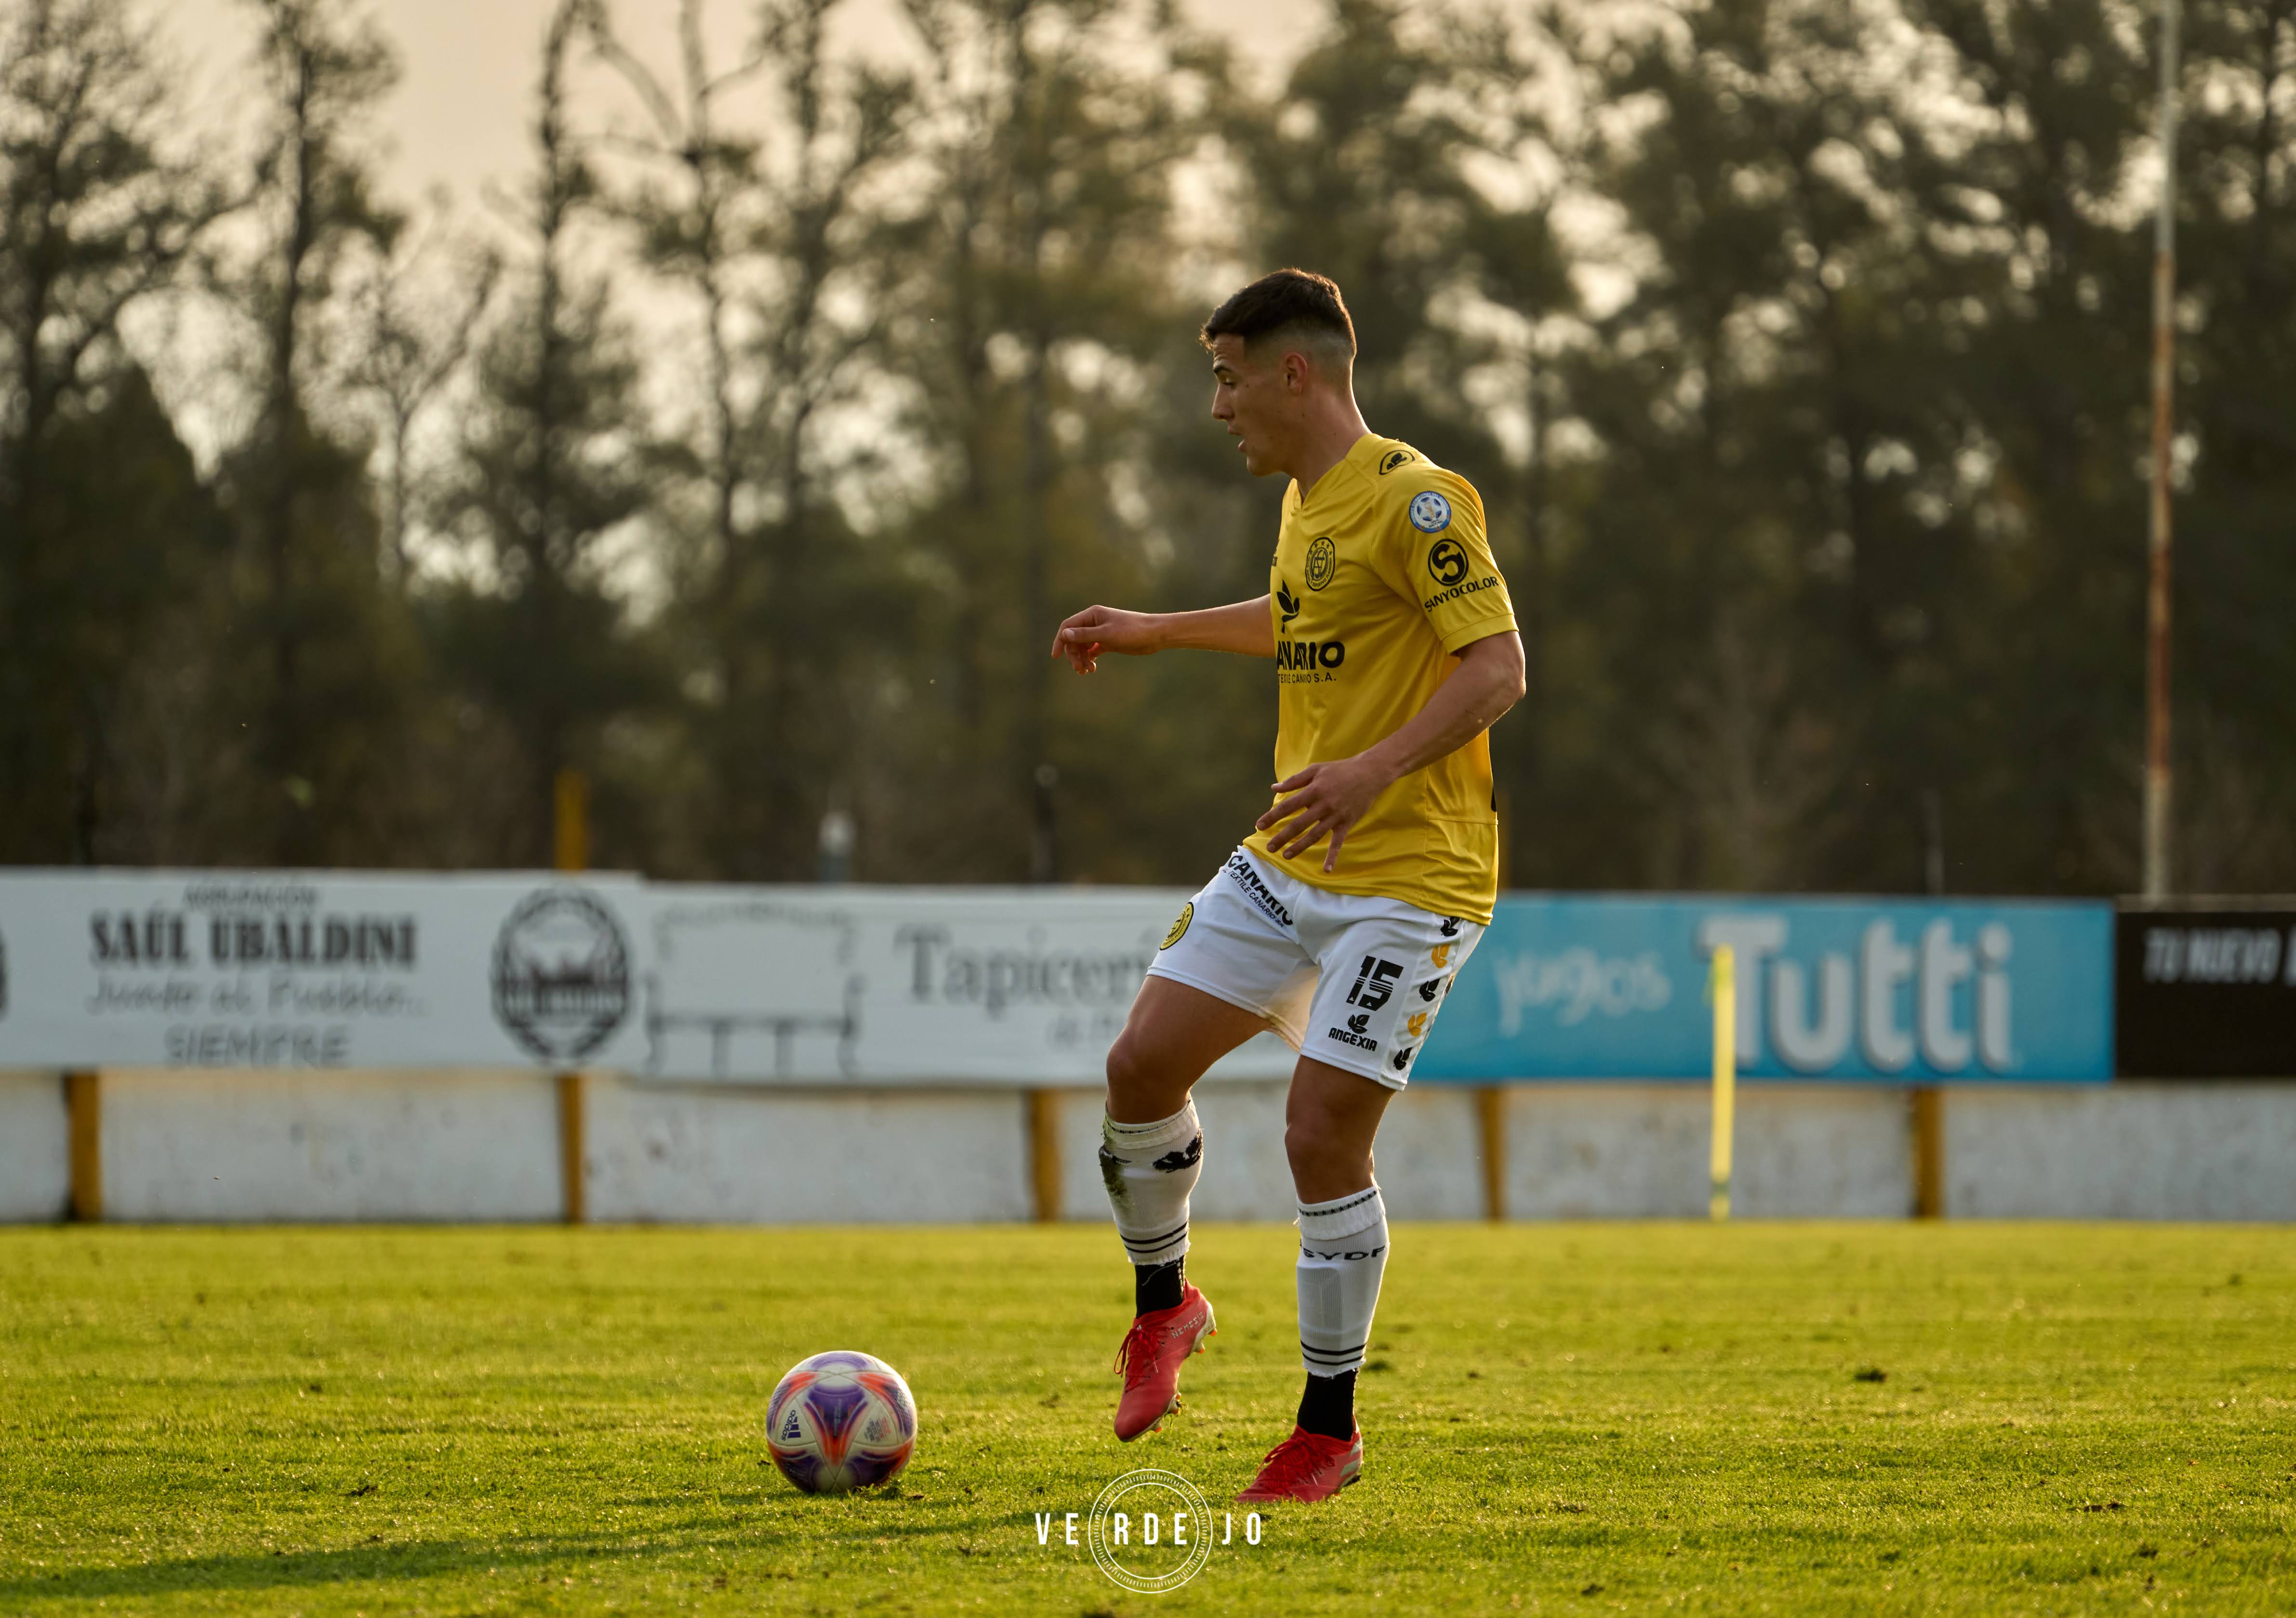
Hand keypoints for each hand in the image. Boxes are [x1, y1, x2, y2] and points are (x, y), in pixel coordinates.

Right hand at [1050, 605, 1163, 672]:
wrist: (1155, 635)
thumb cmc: (1132, 631)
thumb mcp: (1106, 634)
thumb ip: (1085, 635)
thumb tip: (1064, 635)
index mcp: (1092, 615)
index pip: (1068, 627)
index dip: (1060, 641)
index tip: (1056, 656)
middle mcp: (1094, 622)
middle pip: (1074, 639)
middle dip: (1074, 654)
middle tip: (1079, 669)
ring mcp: (1101, 632)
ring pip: (1083, 646)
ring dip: (1081, 659)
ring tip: (1087, 671)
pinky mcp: (1108, 642)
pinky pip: (1093, 651)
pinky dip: (1090, 659)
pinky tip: (1092, 668)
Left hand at [1254, 754, 1390, 872]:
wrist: (1369, 773)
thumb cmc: (1340, 770)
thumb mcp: (1315, 770)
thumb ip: (1294, 780)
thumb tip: (1273, 788)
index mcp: (1313, 791)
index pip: (1288, 806)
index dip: (1272, 816)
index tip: (1259, 826)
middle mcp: (1323, 805)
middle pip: (1298, 824)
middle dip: (1282, 837)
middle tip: (1270, 847)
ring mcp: (1335, 816)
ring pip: (1314, 835)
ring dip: (1299, 847)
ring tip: (1286, 856)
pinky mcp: (1347, 823)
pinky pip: (1338, 842)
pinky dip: (1333, 856)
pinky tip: (1326, 869)